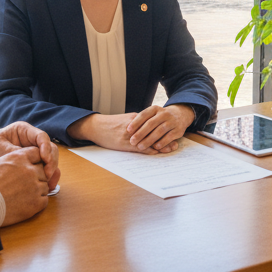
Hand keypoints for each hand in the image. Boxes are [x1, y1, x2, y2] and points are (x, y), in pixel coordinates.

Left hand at [0, 122, 59, 188]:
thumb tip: (30, 163)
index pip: (41, 137)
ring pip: (50, 160)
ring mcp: (33, 153)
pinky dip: (47, 178)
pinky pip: (44, 170)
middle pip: (50, 149)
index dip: (46, 148)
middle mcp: (31, 141)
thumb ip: (15, 153)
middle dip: (51, 162)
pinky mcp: (33, 164)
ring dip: (52, 171)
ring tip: (48, 184)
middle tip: (46, 175)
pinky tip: (47, 187)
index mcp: (23, 131)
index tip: (45, 160)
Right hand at [0, 147, 49, 225]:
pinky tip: (26, 203)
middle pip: (43, 170)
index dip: (34, 160)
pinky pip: (44, 200)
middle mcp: (29, 170)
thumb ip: (8, 161)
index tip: (30, 166)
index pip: (37, 153)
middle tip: (25, 184)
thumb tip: (11, 165)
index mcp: (19, 158)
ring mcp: (34, 187)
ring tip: (23, 195)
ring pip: (45, 185)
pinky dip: (38, 202)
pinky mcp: (36, 203)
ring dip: (37, 189)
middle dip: (37, 175)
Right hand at [68, 107, 192, 154]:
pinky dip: (149, 150)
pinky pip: (140, 147)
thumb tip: (147, 124)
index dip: (164, 130)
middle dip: (165, 138)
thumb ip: (137, 122)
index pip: (153, 124)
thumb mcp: (125, 120)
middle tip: (175, 144)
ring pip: (149, 140)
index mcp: (136, 118)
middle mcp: (135, 126)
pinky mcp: (124, 143)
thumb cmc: (110, 124)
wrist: (96, 126)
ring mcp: (130, 135)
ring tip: (170, 149)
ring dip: (160, 146)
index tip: (173, 133)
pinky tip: (156, 153)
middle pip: (154, 132)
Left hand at [127, 105, 194, 153]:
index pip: (144, 114)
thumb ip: (143, 120)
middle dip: (140, 133)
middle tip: (132, 141)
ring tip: (140, 146)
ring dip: (149, 140)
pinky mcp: (178, 130)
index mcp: (155, 109)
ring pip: (159, 131)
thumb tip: (128, 130)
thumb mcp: (153, 114)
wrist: (180, 115)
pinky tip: (155, 147)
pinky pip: (169, 137)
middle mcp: (164, 113)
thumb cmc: (160, 117)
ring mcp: (172, 122)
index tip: (128, 130)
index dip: (136, 122)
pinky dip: (162, 142)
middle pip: (150, 123)